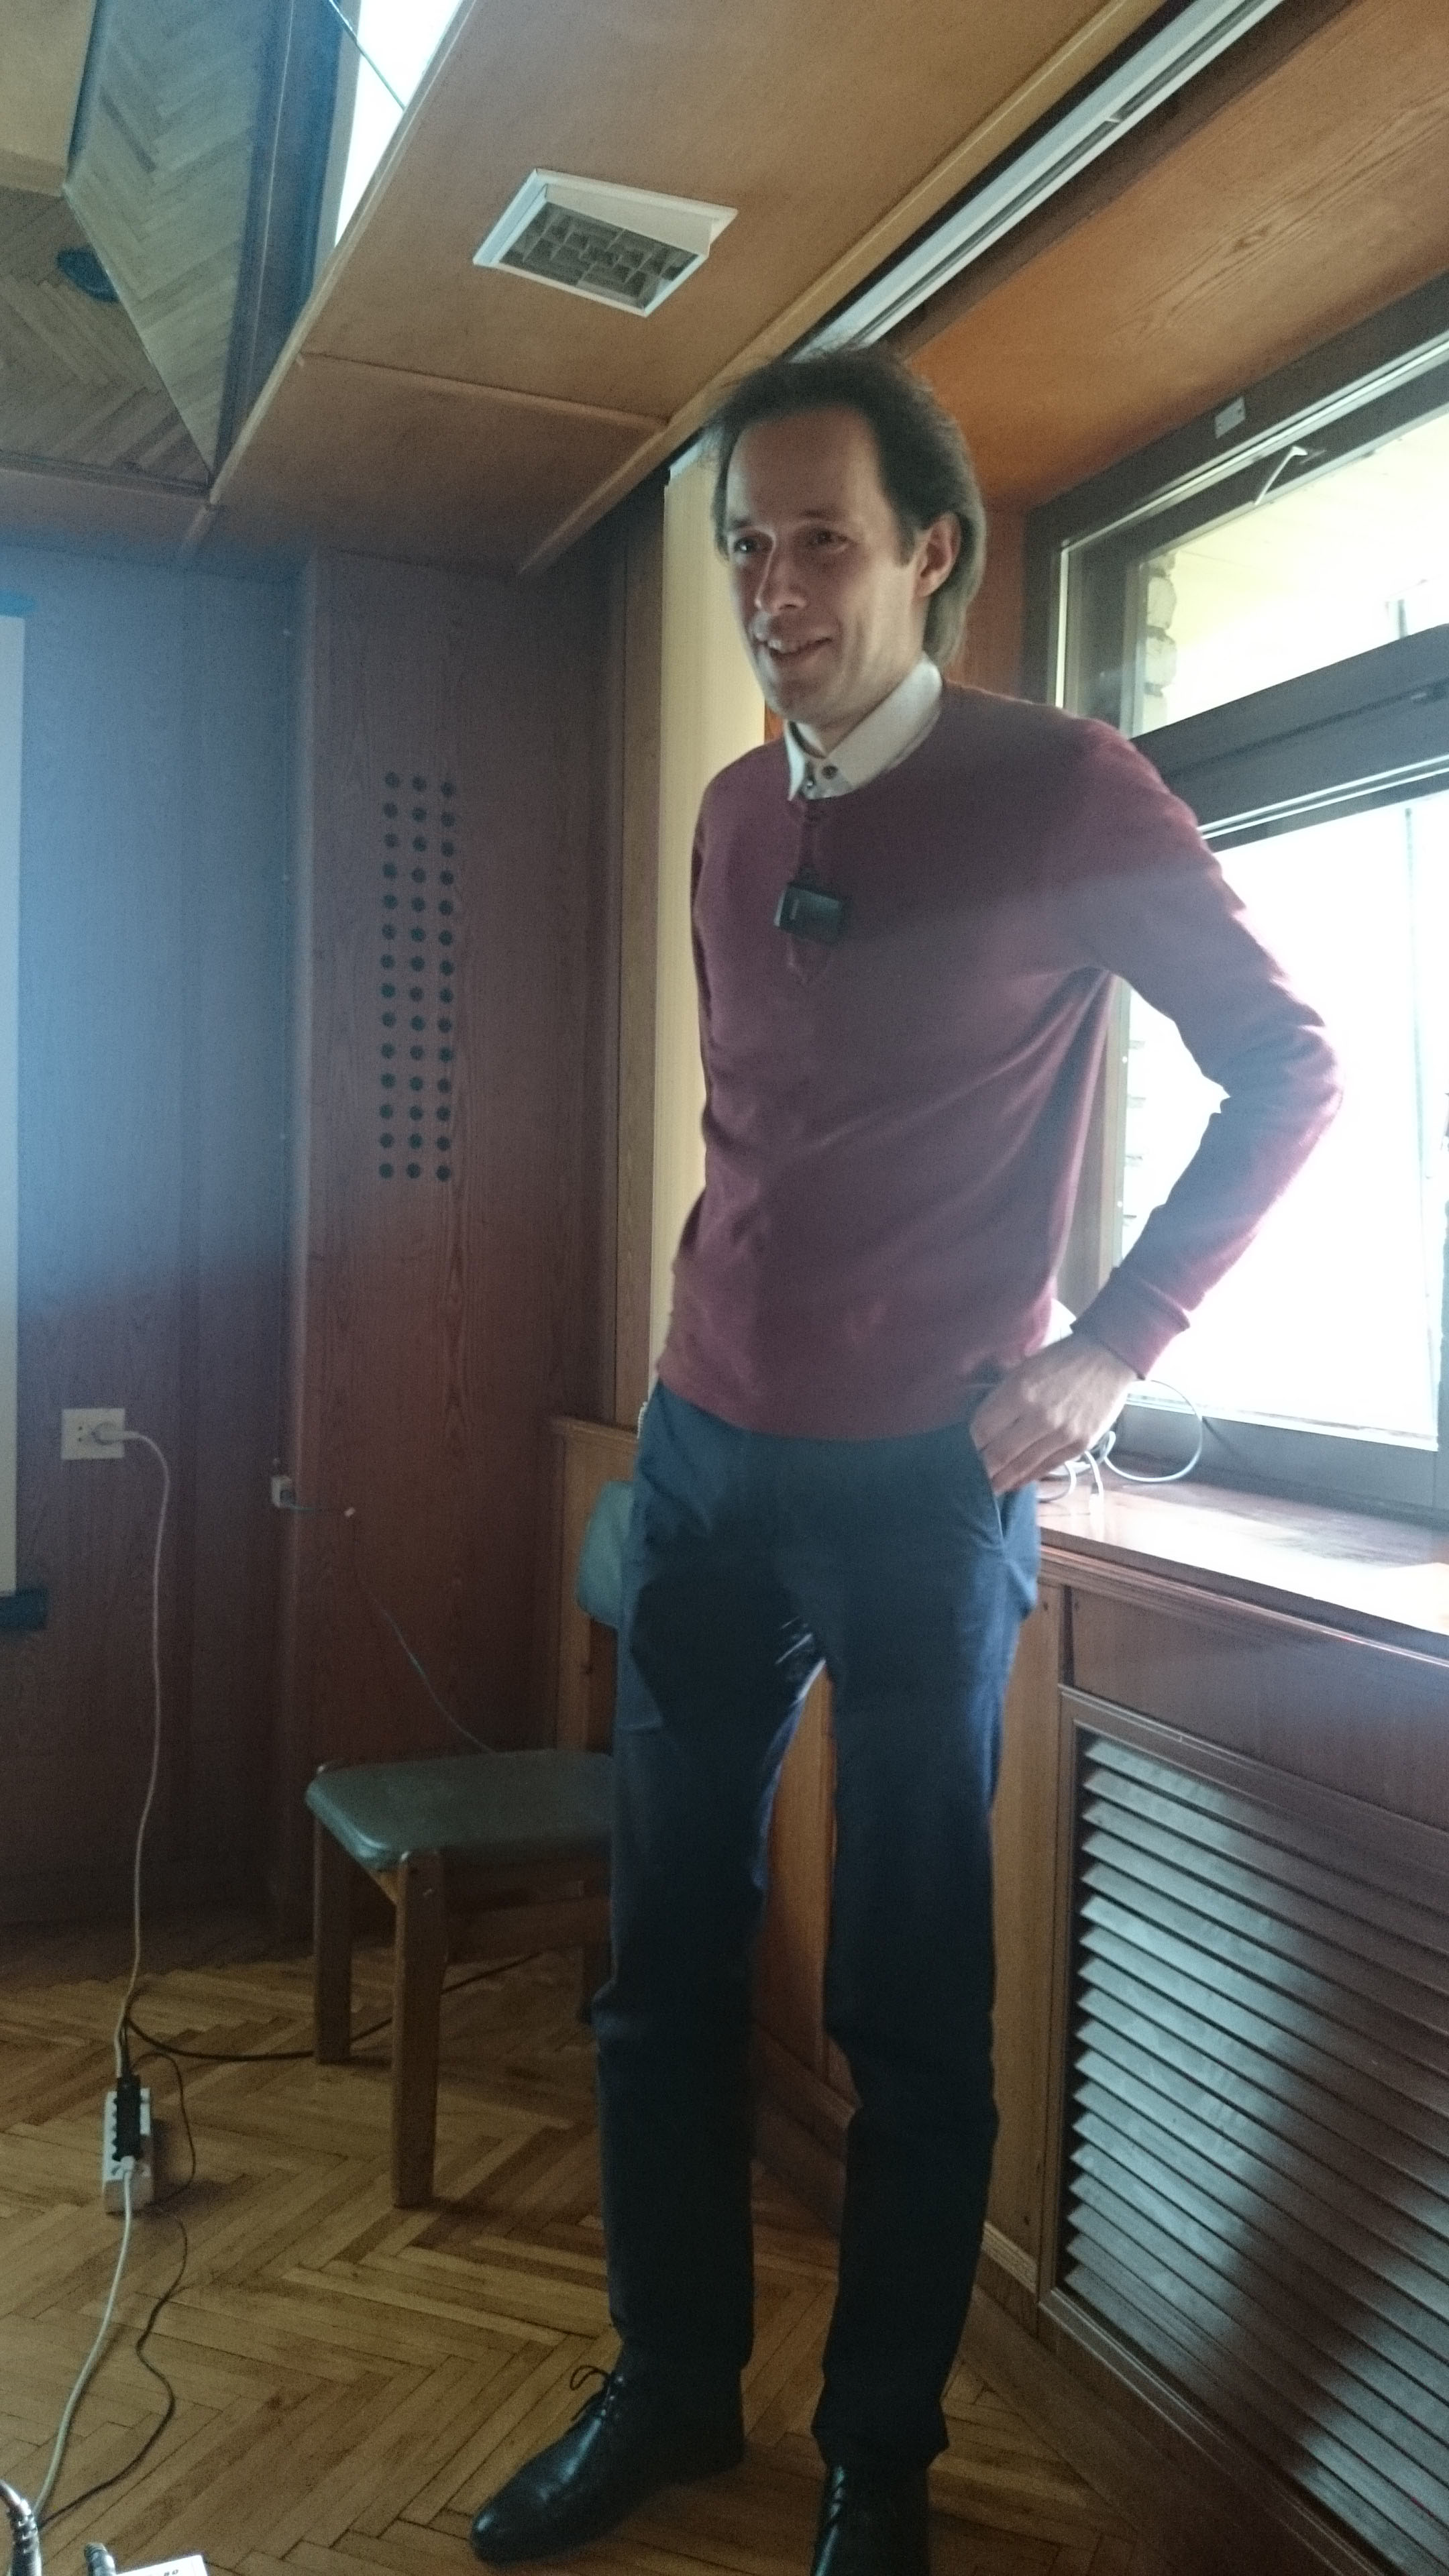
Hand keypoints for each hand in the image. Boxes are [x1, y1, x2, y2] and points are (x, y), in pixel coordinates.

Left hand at [971, 1338, 1136, 1492]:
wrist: (1109, 1357)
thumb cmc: (1060, 1359)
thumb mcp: (1023, 1368)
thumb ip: (1001, 1397)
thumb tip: (979, 1426)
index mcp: (1019, 1391)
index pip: (981, 1430)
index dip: (967, 1447)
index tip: (959, 1454)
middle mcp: (1039, 1416)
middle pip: (997, 1455)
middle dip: (980, 1470)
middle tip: (968, 1479)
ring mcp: (1061, 1433)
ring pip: (1021, 1467)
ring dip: (1001, 1480)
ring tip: (988, 1487)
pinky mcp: (1079, 1445)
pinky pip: (1046, 1468)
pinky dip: (1027, 1478)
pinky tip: (1014, 1482)